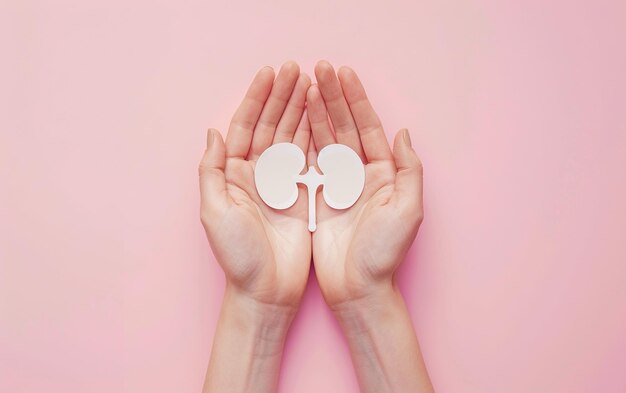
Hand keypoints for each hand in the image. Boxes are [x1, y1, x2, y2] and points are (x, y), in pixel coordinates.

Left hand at [199, 61, 311, 307]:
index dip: (257, 99)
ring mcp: (279, 182)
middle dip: (281, 96)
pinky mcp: (300, 193)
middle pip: (268, 125)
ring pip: (288, 136)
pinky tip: (318, 114)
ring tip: (310, 82)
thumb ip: (212, 171)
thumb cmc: (239, 256)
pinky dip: (312, 134)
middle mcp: (255, 174)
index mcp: (232, 174)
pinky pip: (306, 157)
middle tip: (295, 68)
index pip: (244, 126)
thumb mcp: (215, 212)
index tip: (270, 74)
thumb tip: (214, 132)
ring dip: (298, 109)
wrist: (267, 290)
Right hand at [307, 61, 432, 392]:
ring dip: (316, 111)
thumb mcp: (407, 211)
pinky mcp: (320, 197)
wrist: (357, 289)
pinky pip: (310, 161)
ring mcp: (339, 184)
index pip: (368, 127)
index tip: (343, 74)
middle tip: (319, 68)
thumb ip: (410, 170)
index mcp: (385, 173)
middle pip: (346, 126)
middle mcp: (362, 174)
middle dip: (333, 96)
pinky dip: (303, 139)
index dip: (355, 99)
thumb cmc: (383, 254)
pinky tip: (296, 118)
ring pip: (326, 139)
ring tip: (305, 84)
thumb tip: (404, 133)